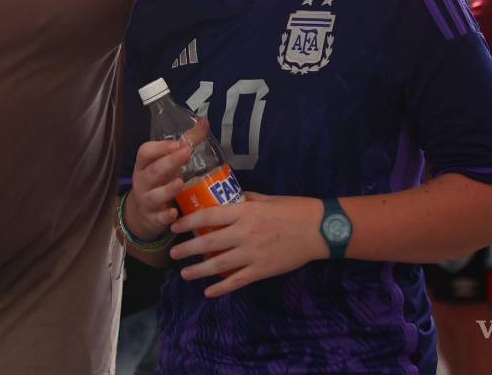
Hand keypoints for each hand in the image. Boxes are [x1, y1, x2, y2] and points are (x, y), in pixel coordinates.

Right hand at [126, 140, 191, 240]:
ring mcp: (146, 201)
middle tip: (185, 153)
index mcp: (145, 165)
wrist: (143, 214)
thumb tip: (204, 122)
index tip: (176, 144)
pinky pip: (158, 218)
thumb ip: (185, 143)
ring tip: (180, 182)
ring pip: (154, 195)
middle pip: (153, 171)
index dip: (159, 147)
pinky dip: (165, 216)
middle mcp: (143, 181)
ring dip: (167, 189)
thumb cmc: (159, 181)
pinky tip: (174, 213)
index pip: (145, 152)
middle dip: (168, 162)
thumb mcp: (166, 163)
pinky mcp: (152, 218)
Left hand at [169, 192, 327, 297]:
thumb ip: (247, 199)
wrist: (319, 229)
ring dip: (198, 270)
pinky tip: (209, 292)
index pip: (208, 216)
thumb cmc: (294, 209)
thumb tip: (231, 198)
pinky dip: (221, 288)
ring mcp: (252, 253)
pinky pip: (237, 281)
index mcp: (244, 212)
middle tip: (173, 253)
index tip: (175, 225)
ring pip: (218, 264)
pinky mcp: (262, 270)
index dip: (188, 221)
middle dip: (187, 248)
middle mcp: (244, 233)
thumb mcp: (267, 198)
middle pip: (208, 242)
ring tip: (185, 274)